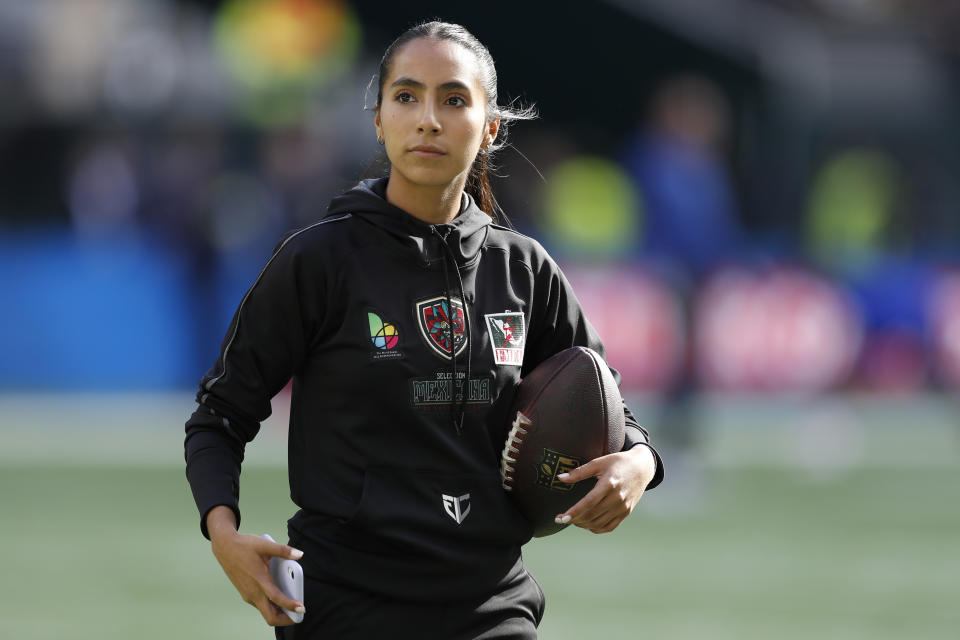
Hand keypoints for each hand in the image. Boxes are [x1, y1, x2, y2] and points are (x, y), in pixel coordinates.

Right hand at [206, 506, 305, 626]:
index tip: (301, 609)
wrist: (224, 547)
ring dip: (278, 613)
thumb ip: (283, 551)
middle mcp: (253, 592)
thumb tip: (300, 554)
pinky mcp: (245, 593)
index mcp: (259, 580)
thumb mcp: (265, 545)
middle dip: (285, 619)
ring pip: (264, 612)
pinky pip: (260, 605)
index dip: (290, 606)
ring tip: (291, 607)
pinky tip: (278, 597)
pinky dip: (271, 606)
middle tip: (298, 614)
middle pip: (270, 616)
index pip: (276, 599)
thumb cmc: (243, 546)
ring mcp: (248, 594)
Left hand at [553, 445, 656, 533]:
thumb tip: (560, 478)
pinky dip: (596, 528)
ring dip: (583, 525)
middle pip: (592, 515)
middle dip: (574, 520)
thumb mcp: (598, 463)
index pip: (588, 503)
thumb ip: (579, 472)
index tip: (561, 517)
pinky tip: (587, 524)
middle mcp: (617, 498)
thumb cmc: (618, 462)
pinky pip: (609, 527)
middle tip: (561, 519)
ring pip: (599, 523)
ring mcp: (623, 507)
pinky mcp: (626, 512)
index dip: (574, 512)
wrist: (642, 467)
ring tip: (573, 520)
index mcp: (609, 484)